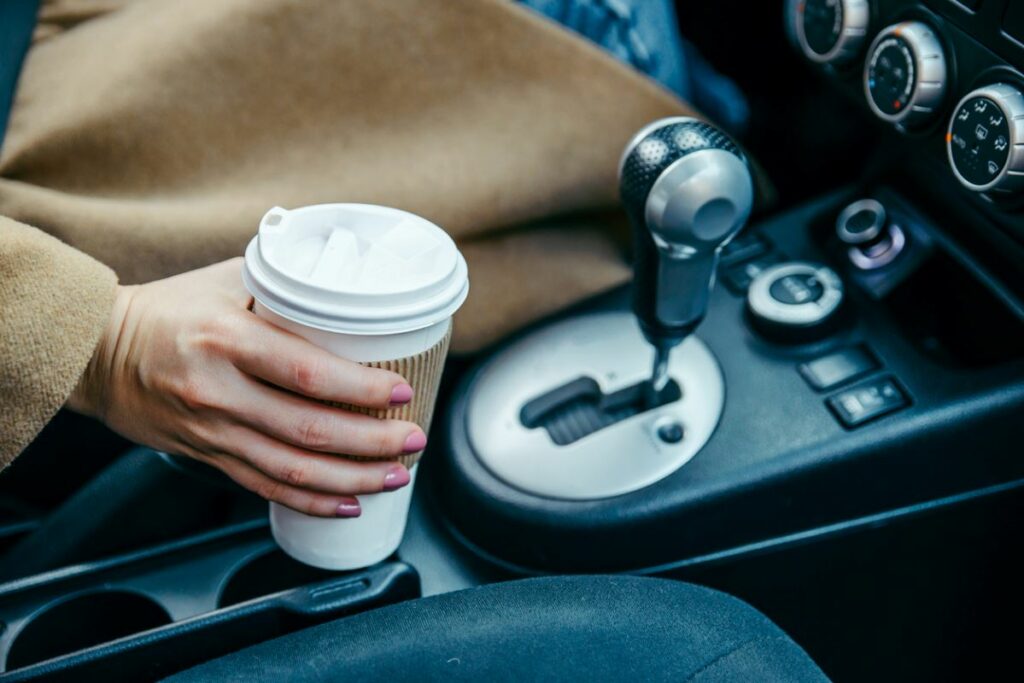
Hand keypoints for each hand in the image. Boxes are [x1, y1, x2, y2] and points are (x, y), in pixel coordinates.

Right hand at [69, 258, 425, 517]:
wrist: (97, 351)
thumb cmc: (170, 308)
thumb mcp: (229, 279)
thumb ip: (288, 284)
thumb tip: (352, 289)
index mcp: (228, 338)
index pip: (307, 372)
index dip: (360, 388)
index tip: (401, 392)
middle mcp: (219, 390)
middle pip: (308, 429)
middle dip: (372, 443)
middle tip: (414, 441)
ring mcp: (211, 430)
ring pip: (291, 467)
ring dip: (351, 478)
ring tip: (395, 476)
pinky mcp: (207, 454)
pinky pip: (264, 486)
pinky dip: (309, 499)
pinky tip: (347, 503)